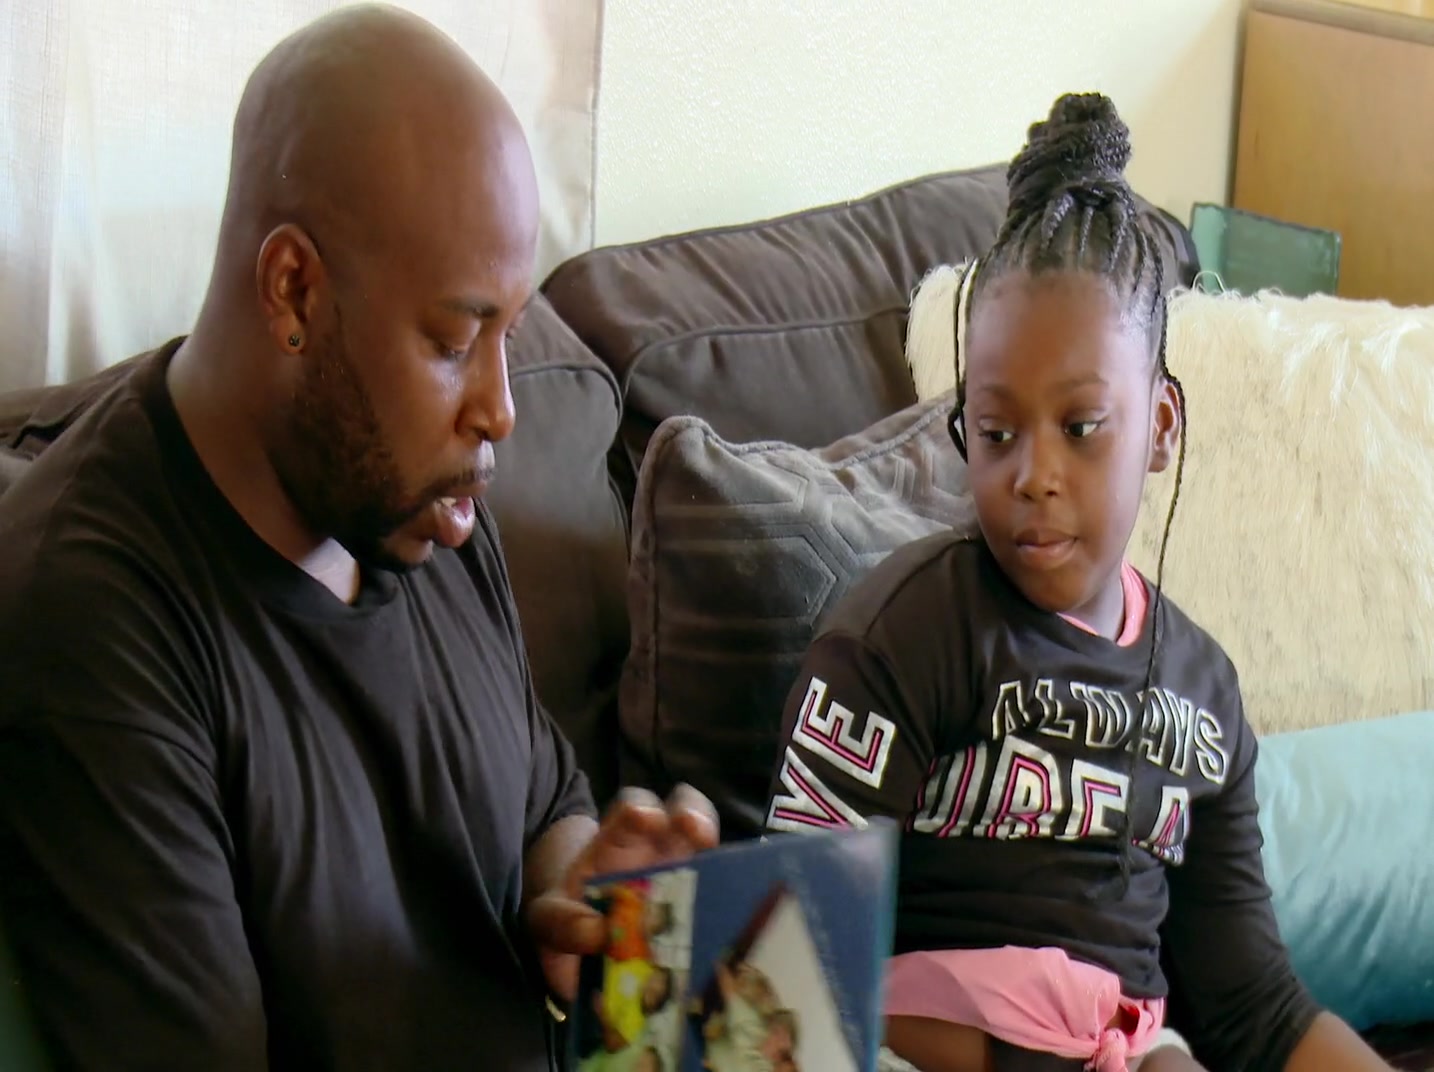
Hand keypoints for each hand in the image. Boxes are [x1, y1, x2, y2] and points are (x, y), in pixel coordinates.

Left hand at [525, 784, 717, 1000]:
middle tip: (694, 831)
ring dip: (720, 858)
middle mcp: (658, 848)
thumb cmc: (568, 917)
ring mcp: (686, 873)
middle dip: (692, 815)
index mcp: (617, 842)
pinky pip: (726, 890)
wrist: (582, 943)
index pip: (632, 809)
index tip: (643, 818)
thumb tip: (599, 934)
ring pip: (712, 847)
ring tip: (722, 866)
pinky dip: (733, 895)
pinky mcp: (702, 903)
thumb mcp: (551, 919)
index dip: (640, 809)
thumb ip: (564, 925)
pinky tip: (735, 908)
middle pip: (684, 811)